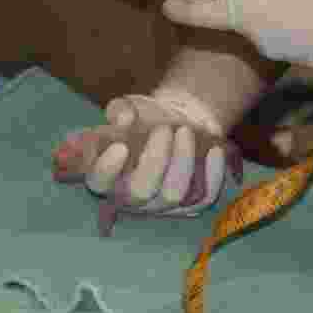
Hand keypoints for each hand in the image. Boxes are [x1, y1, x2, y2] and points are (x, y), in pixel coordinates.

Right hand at [53, 91, 243, 235]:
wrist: (176, 121)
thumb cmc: (144, 117)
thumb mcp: (128, 107)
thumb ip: (120, 110)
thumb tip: (124, 118)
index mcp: (107, 175)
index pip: (99, 182)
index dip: (107, 169)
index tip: (120, 147)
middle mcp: (131, 197)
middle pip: (140, 192)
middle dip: (154, 161)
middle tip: (163, 130)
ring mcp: (162, 204)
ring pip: (173, 195)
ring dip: (182, 162)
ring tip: (185, 131)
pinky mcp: (191, 204)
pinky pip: (204, 196)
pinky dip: (212, 174)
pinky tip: (214, 150)